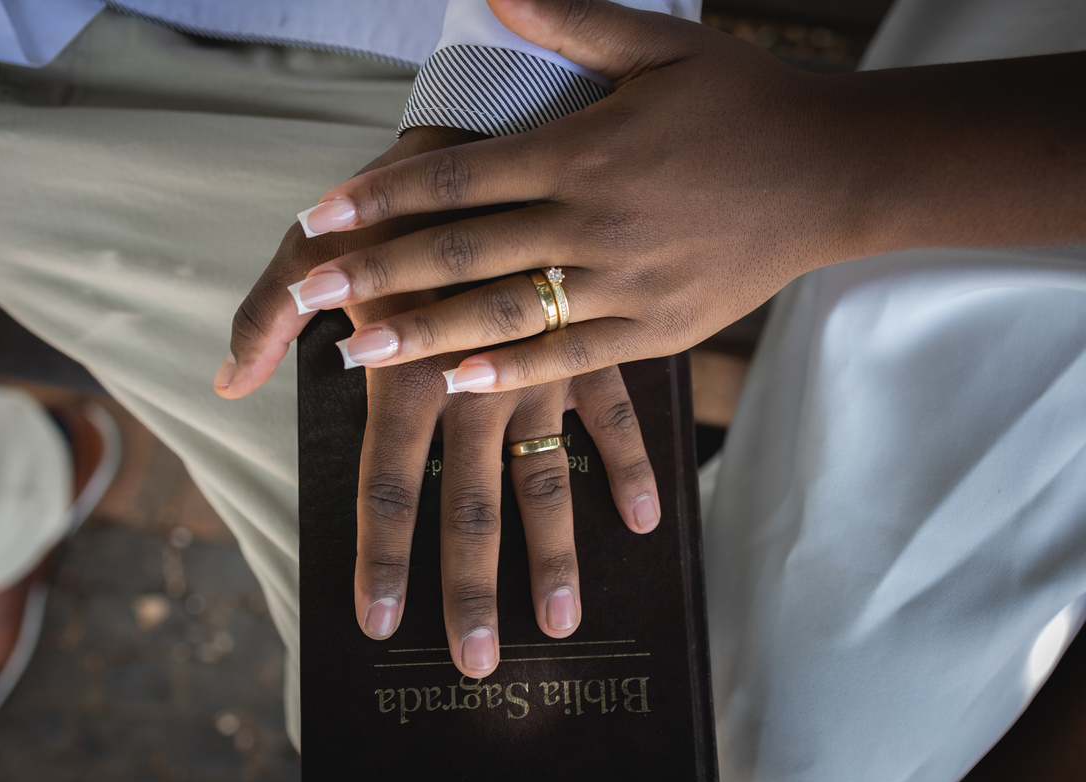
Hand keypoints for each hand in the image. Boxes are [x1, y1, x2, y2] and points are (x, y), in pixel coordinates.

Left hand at [214, 127, 660, 677]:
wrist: (491, 125)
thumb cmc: (391, 193)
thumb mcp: (307, 243)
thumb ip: (264, 316)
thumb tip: (228, 382)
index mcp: (402, 372)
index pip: (385, 489)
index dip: (380, 561)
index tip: (380, 628)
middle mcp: (471, 385)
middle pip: (469, 509)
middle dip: (470, 590)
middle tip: (478, 662)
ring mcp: (536, 368)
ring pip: (547, 481)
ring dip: (556, 555)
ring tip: (563, 621)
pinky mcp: (588, 340)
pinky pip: (616, 414)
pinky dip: (629, 465)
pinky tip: (647, 519)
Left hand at [279, 0, 1085, 391]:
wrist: (835, 171)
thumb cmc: (745, 102)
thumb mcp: (660, 46)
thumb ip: (568, 20)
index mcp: (582, 149)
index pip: (456, 176)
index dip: (380, 198)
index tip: (318, 218)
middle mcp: (592, 220)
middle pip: (462, 251)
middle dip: (377, 272)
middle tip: (307, 294)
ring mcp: (623, 282)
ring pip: (504, 313)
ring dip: (423, 333)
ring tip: (356, 351)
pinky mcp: (654, 329)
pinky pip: (569, 357)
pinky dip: (510, 372)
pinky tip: (454, 384)